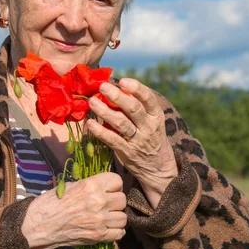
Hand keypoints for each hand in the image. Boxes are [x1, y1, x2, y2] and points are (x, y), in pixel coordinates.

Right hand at [21, 172, 126, 248]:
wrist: (39, 226)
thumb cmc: (50, 203)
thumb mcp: (69, 186)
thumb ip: (88, 186)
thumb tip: (101, 187)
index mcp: (91, 185)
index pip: (117, 181)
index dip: (113, 185)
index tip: (108, 189)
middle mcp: (99, 201)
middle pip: (122, 200)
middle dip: (115, 202)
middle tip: (106, 204)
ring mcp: (100, 220)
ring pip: (123, 218)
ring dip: (116, 217)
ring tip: (106, 217)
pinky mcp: (98, 236)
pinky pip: (119, 233)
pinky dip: (115, 231)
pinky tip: (106, 228)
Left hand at [87, 79, 177, 208]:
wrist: (158, 167)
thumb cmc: (150, 136)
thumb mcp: (151, 120)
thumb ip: (137, 106)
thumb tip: (112, 86)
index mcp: (156, 115)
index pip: (149, 99)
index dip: (136, 88)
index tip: (123, 81)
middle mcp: (149, 127)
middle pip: (134, 109)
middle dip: (117, 97)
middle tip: (102, 87)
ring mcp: (138, 140)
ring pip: (121, 124)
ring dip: (105, 111)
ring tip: (92, 101)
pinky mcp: (126, 152)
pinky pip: (112, 140)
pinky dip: (100, 131)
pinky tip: (90, 123)